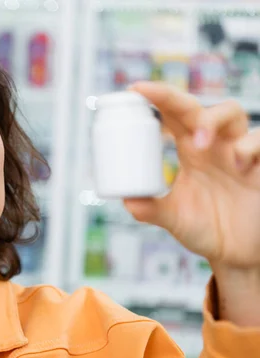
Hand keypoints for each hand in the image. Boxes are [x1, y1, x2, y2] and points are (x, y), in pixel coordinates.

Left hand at [123, 82, 259, 273]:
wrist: (237, 253)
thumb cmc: (206, 229)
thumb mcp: (173, 218)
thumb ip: (151, 209)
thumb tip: (126, 200)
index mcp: (190, 151)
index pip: (172, 116)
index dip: (157, 99)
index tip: (134, 88)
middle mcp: (214, 145)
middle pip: (198, 107)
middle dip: (178, 100)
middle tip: (159, 102)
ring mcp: (240, 152)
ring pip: (234, 113)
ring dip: (214, 120)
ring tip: (199, 144)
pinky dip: (251, 145)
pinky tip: (238, 163)